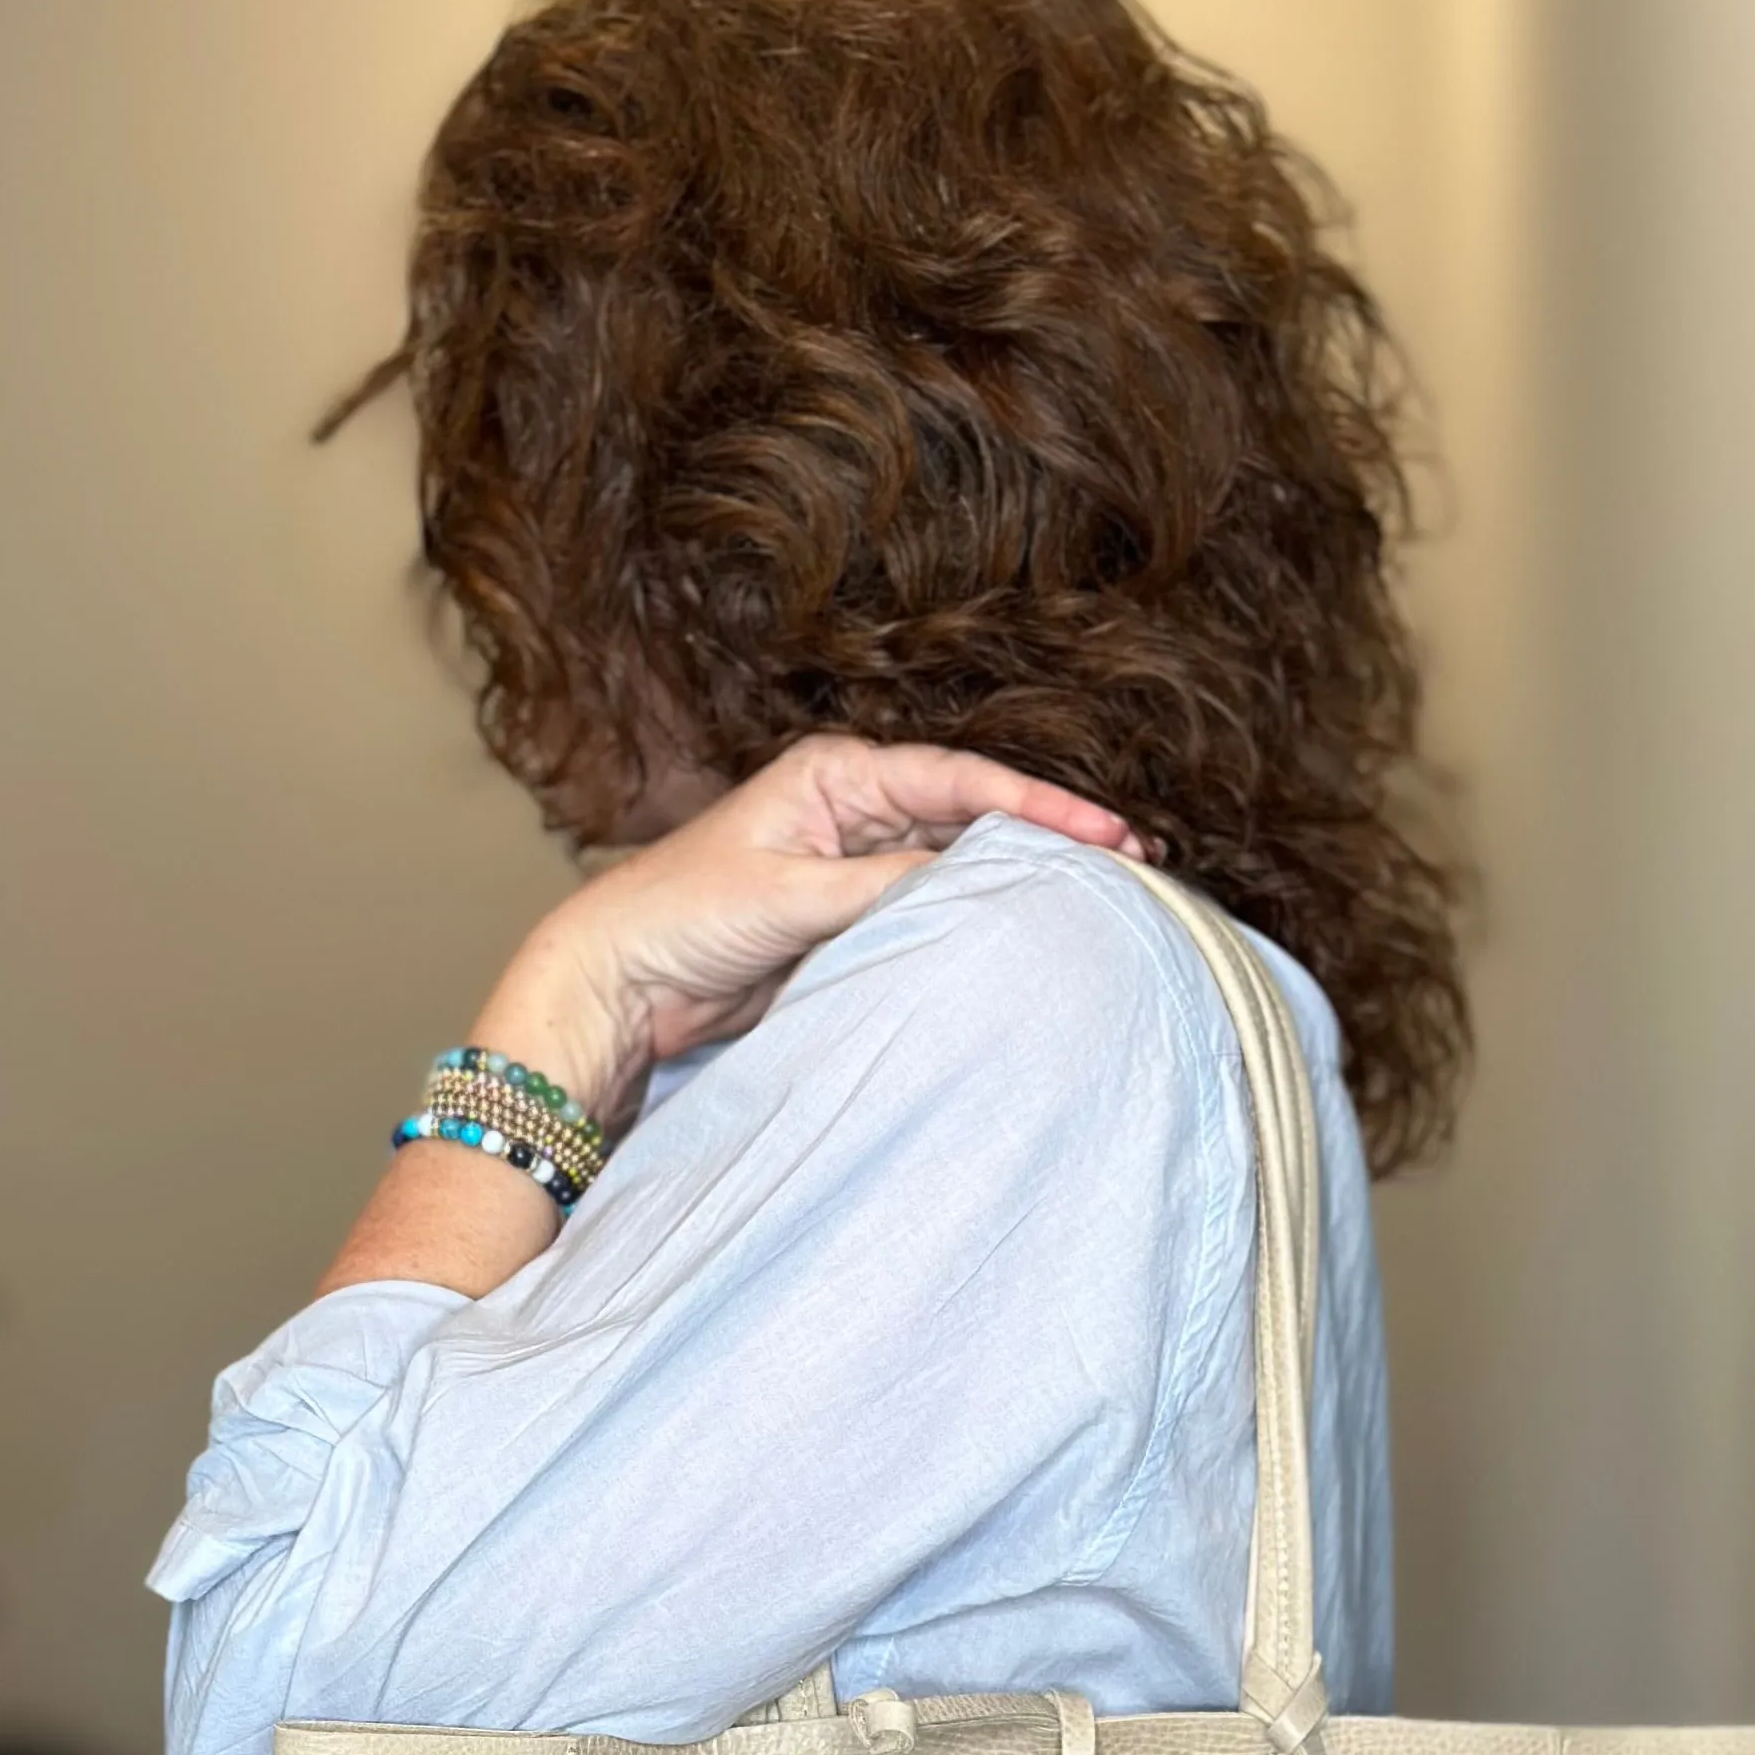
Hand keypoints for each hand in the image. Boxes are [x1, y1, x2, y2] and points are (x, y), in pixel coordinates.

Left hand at [469, 736, 1145, 1121]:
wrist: (619, 980)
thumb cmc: (679, 915)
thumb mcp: (788, 896)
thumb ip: (880, 887)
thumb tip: (966, 884)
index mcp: (837, 775)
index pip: (959, 782)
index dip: (1039, 806)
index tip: (1107, 831)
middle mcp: (854, 809)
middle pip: (973, 818)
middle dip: (1050, 838)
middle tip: (1134, 860)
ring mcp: (856, 864)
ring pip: (960, 867)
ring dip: (1022, 880)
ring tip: (1102, 895)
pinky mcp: (849, 919)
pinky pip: (930, 913)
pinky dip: (977, 920)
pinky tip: (1026, 932)